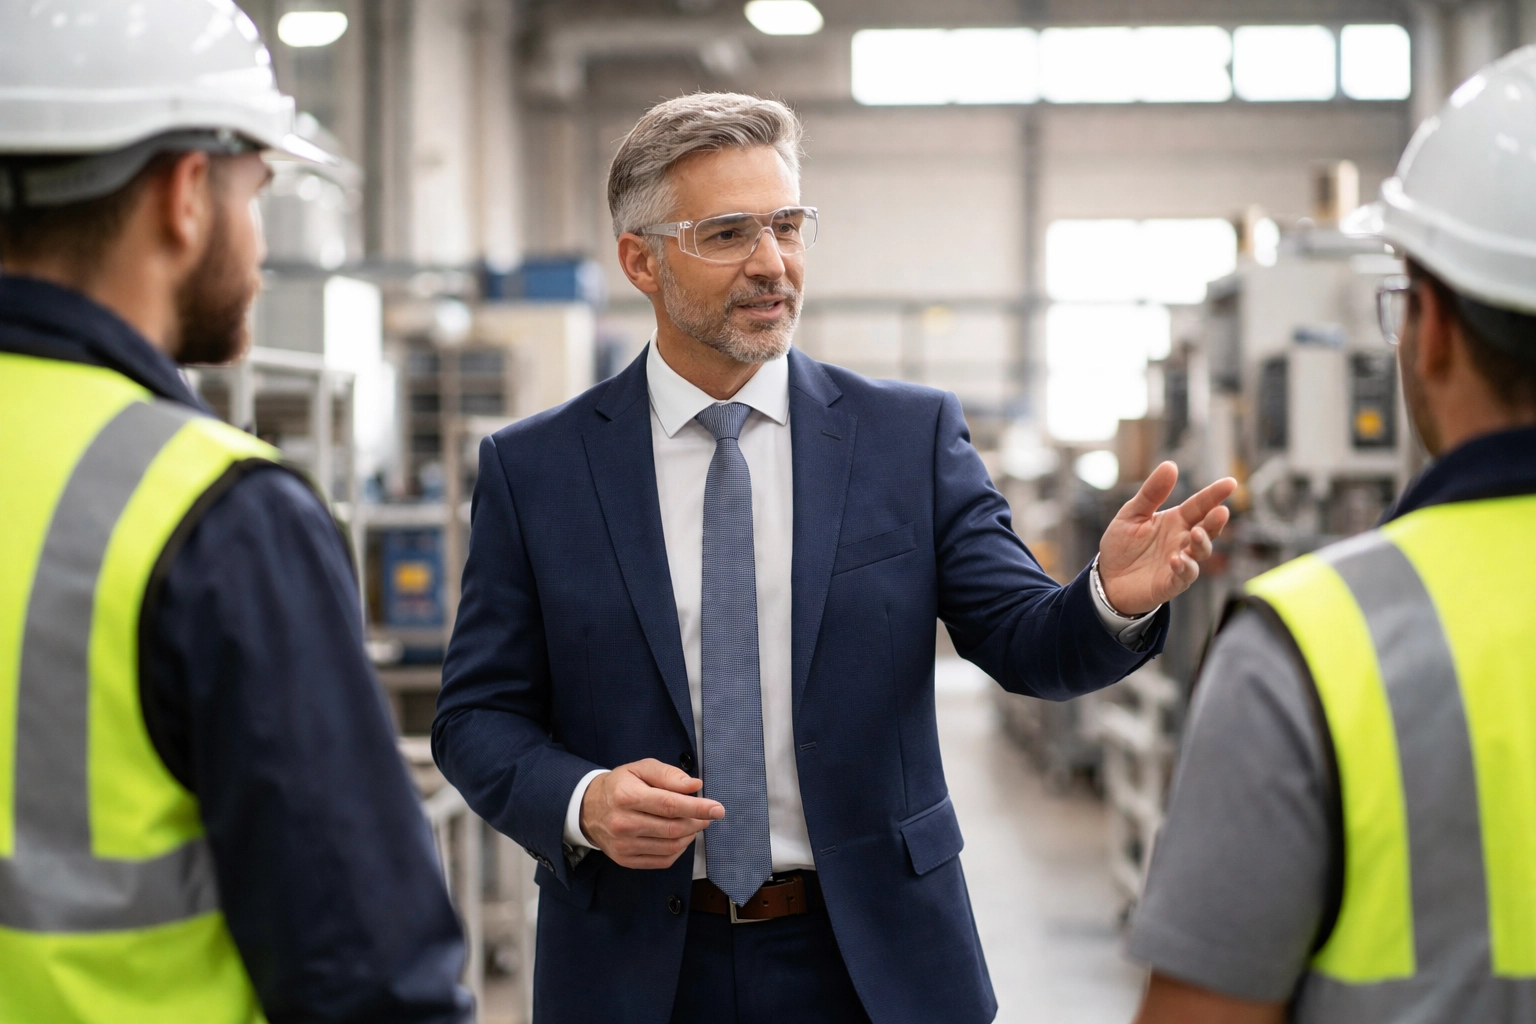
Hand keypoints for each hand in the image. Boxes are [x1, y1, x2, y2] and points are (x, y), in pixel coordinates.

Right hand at [579, 759, 723, 868]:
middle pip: (673, 828)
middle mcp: (623, 823)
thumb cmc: (620, 785)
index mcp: (627, 796)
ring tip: (693, 823)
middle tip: (708, 815)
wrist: (588, 809)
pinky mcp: (626, 860)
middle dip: (697, 822)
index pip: (670, 805)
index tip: (717, 808)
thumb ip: (668, 775)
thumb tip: (694, 786)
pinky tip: (680, 837)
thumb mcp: (641, 768)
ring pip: (670, 847)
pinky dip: (678, 850)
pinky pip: (662, 860)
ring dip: (690, 835)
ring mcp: (624, 845)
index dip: (697, 808)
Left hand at [1098, 461, 1236, 615]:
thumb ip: (1151, 493)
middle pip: (1207, 529)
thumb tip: (1170, 465)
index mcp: (1176, 521)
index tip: (1231, 483)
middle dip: (1215, 521)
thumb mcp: (1132, 514)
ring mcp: (1180, 563)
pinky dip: (1184, 567)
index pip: (1200, 505)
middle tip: (1221, 511)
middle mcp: (1182, 541)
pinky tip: (1177, 559)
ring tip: (1196, 533)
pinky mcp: (1170, 583)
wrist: (1107, 579)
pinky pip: (1184, 576)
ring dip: (1202, 543)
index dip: (1214, 495)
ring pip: (1201, 553)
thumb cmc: (1122, 545)